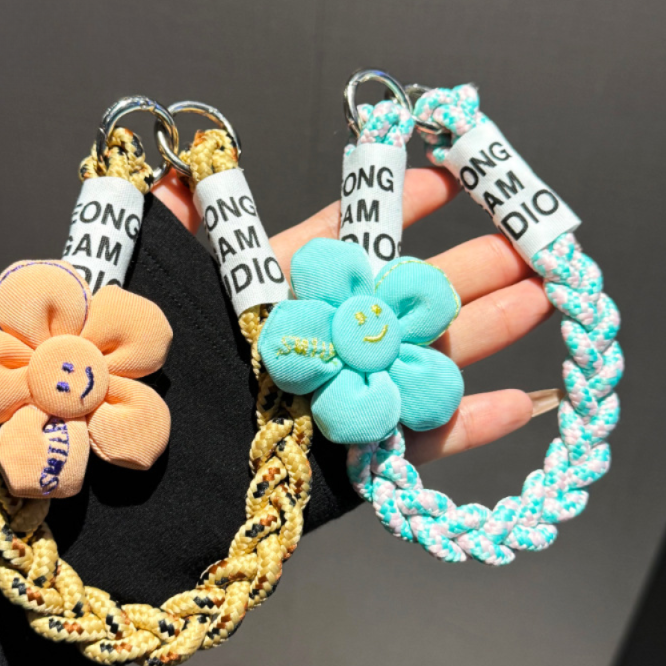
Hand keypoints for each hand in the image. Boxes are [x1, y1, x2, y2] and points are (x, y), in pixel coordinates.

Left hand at [154, 166, 556, 465]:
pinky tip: (526, 403)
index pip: (339, 245)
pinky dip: (470, 426)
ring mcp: (329, 408)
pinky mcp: (343, 471)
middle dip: (461, 271)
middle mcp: (306, 352)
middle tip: (523, 245)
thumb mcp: (138, 290)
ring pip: (417, 363)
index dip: (391, 212)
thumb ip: (167, 230)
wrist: (121, 497)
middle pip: (396, 304)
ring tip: (545, 300)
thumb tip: (177, 167)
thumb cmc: (127, 384)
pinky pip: (413, 443)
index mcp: (264, 304)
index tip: (444, 178)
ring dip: (483, 334)